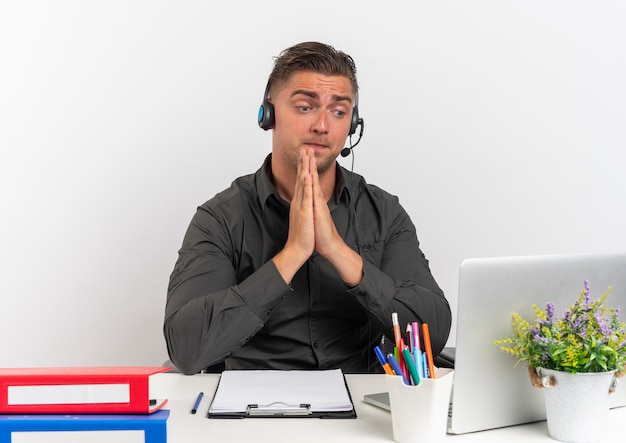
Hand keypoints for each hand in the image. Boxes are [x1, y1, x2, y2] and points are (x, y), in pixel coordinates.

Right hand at [272, 149, 315, 283]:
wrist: (298, 249)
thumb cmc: (303, 236)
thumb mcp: (303, 217)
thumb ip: (303, 207)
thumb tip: (303, 202)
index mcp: (300, 202)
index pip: (301, 181)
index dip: (303, 168)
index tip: (304, 156)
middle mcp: (299, 201)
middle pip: (301, 178)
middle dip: (303, 163)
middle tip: (304, 149)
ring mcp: (301, 205)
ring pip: (303, 183)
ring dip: (304, 168)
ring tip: (305, 156)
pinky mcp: (304, 211)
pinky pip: (305, 196)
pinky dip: (306, 184)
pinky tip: (307, 175)